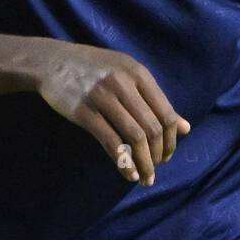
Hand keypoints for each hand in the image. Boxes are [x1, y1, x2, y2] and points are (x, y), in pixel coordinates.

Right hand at [35, 40, 190, 186]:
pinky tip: (128, 174)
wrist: (53, 62)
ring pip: (134, 137)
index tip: (167, 156)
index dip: (171, 140)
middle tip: (155, 170)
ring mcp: (103, 97)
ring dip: (143, 163)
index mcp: (139, 73)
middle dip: (158, 155)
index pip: (165, 113)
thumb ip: (155, 100)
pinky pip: (110, 142)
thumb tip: (186, 128)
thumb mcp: (128, 76)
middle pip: (152, 128)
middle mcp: (123, 83)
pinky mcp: (84, 111)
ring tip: (145, 178)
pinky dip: (123, 163)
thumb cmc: (95, 69)